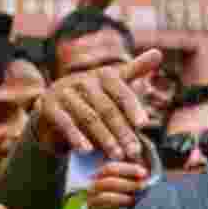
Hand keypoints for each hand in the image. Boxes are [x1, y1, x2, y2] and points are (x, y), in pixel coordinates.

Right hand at [35, 49, 162, 160]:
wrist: (52, 109)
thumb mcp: (113, 86)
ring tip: (117, 155)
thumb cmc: (91, 98)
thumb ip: (135, 71)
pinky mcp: (49, 106)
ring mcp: (64, 92)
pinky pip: (65, 123)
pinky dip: (76, 137)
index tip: (145, 125)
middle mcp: (83, 80)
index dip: (133, 107)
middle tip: (134, 151)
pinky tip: (86, 151)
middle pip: (107, 108)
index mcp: (102, 75)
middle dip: (122, 131)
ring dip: (104, 138)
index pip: (121, 91)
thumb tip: (158, 53)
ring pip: (88, 117)